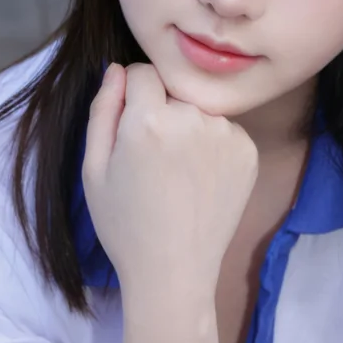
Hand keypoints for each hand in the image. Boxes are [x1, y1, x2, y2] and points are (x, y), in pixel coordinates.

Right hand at [82, 62, 257, 302]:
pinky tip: (199, 183)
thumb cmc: (126, 226)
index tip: (130, 129)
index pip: (141, 72)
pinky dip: (212, 148)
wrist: (173, 272)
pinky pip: (223, 131)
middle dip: (161, 114)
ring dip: (188, 130)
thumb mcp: (95, 169)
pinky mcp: (248, 151)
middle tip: (153, 163)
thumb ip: (103, 111)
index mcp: (148, 119)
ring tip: (178, 176)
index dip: (132, 97)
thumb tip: (116, 70)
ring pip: (199, 111)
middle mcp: (192, 118)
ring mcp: (226, 134)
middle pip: (172, 93)